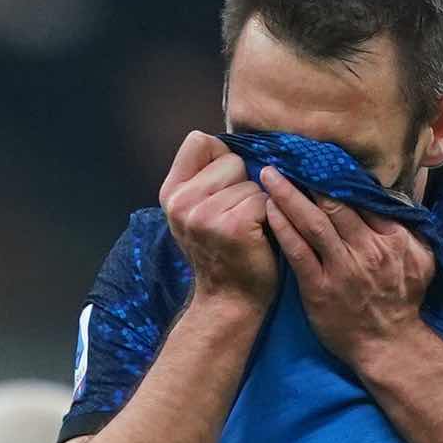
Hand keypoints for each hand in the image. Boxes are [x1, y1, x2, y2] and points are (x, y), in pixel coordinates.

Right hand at [159, 132, 276, 309]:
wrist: (230, 301)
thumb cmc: (224, 253)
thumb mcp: (198, 212)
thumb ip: (205, 178)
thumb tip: (234, 143)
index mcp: (171, 193)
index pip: (198, 141)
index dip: (221, 156)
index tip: (226, 183)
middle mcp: (181, 202)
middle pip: (230, 159)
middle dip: (243, 182)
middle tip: (237, 216)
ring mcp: (205, 215)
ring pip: (252, 181)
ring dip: (259, 202)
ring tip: (249, 229)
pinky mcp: (233, 226)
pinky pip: (265, 199)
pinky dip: (270, 215)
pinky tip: (260, 236)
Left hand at [260, 166, 434, 362]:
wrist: (389, 345)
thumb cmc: (404, 300)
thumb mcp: (421, 259)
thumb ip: (408, 228)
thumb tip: (392, 198)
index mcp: (393, 238)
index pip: (362, 198)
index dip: (337, 176)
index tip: (318, 158)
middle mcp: (368, 249)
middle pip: (334, 203)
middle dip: (308, 177)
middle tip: (286, 156)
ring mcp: (342, 269)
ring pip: (313, 222)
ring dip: (288, 196)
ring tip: (269, 175)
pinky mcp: (319, 288)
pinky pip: (298, 251)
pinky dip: (283, 228)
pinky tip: (269, 210)